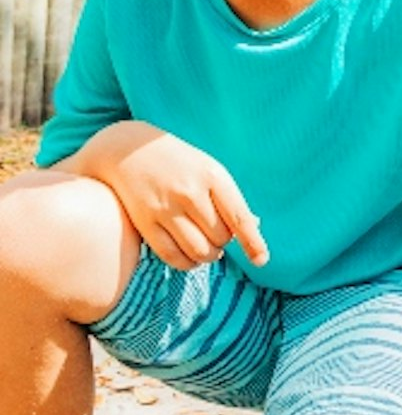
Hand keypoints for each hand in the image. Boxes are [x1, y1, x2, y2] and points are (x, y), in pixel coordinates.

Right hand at [63, 121, 268, 270]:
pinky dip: (186, 263)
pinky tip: (189, 257)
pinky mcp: (145, 222)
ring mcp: (166, 208)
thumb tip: (255, 226)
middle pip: (220, 238)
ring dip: (208, 256)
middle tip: (217, 234)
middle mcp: (190, 192)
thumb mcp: (209, 170)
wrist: (127, 151)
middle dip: (224, 242)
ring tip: (207, 249)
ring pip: (198, 251)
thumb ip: (230, 199)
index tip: (261, 260)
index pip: (239, 217)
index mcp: (213, 176)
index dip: (252, 242)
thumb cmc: (179, 164)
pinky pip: (172, 257)